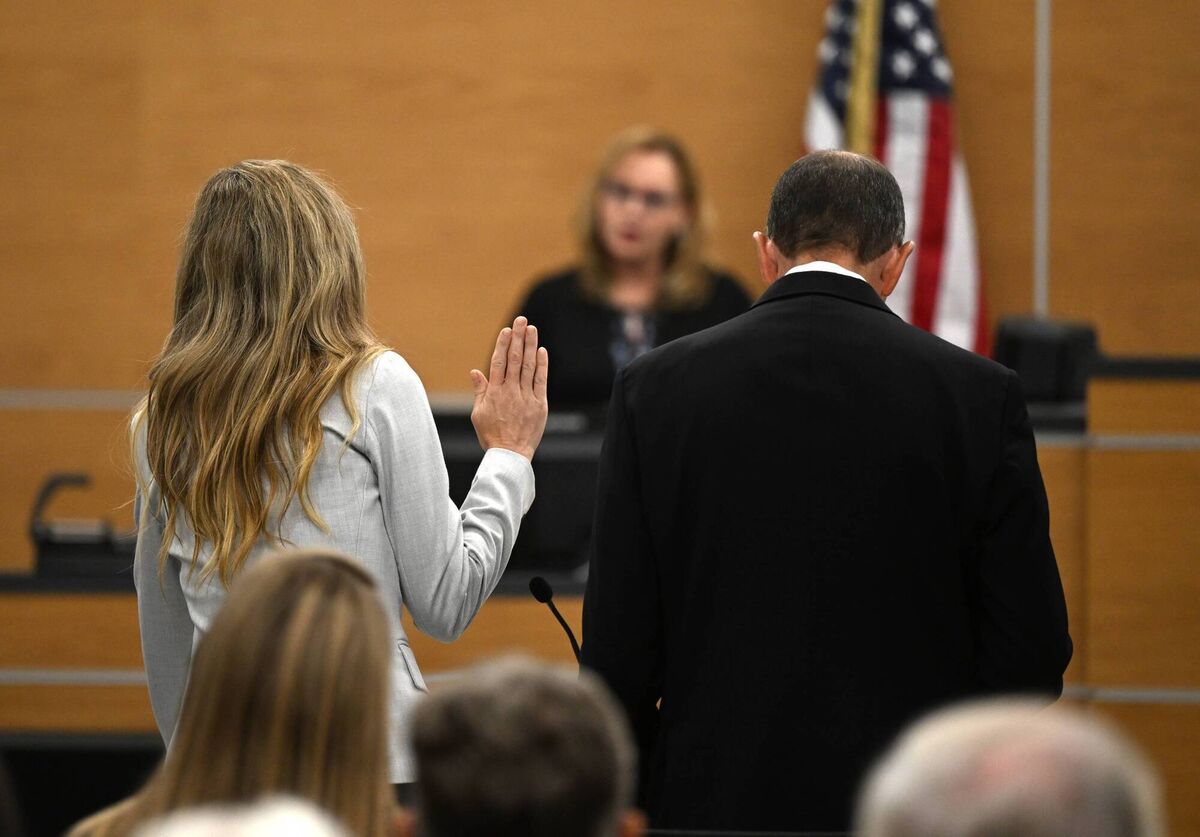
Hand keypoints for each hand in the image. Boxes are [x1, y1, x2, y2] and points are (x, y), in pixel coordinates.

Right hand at [470, 316, 548, 459]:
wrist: (510, 455)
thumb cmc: (492, 435)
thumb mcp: (479, 413)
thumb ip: (480, 391)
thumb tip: (475, 372)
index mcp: (494, 392)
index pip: (498, 362)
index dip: (503, 344)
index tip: (507, 330)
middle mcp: (510, 391)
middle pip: (515, 359)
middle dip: (518, 338)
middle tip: (522, 320)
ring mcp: (526, 397)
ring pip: (528, 366)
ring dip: (530, 346)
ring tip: (532, 329)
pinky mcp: (539, 405)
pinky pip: (541, 381)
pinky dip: (541, 365)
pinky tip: (542, 351)